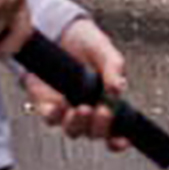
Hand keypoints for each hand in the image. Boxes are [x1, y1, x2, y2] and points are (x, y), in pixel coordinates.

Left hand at [23, 15, 129, 146]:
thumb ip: (114, 68)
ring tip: (82, 108)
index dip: (119, 140)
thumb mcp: (104, 50)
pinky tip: (61, 104)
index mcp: (106, 101)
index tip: (123, 140)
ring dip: (78, 124)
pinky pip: (50, 118)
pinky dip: (56, 115)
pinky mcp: (45, 103)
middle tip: (102, 112)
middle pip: (94, 133)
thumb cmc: (85, 42)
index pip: (115, 130)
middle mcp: (87, 109)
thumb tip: (118, 89)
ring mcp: (66, 109)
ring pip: (73, 130)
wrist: (57, 30)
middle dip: (100, 127)